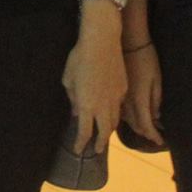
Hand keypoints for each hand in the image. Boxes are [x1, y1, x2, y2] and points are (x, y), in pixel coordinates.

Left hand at [61, 8, 127, 154]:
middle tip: (97, 149)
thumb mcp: (68, 78)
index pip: (84, 131)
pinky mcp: (123, 89)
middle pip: (104, 132)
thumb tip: (75, 111)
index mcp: (86, 104)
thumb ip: (72, 97)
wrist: (102, 42)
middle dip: (100, 143)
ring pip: (114, 121)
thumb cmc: (79, 57)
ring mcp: (115, 98)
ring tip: (105, 134)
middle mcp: (102, 106)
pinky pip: (120, 107)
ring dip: (109, 130)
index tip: (79, 150)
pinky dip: (115, 114)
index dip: (81, 143)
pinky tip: (112, 113)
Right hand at [118, 42, 164, 147]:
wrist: (126, 42)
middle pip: (135, 126)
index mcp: (139, 100)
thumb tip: (156, 116)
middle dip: (146, 133)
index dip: (154, 135)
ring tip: (146, 126)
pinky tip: (133, 115)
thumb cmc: (145, 58)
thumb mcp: (156, 79)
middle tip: (154, 135)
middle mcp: (126, 103)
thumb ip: (155, 99)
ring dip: (136, 126)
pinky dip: (127, 117)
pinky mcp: (113, 91)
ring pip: (126, 120)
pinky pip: (119, 111)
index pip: (146, 126)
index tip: (160, 141)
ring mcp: (118, 97)